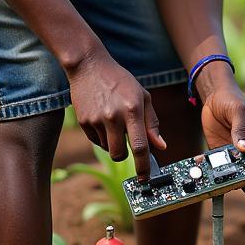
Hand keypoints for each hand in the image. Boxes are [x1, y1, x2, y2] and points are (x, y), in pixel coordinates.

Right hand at [67, 52, 165, 179]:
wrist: (89, 66)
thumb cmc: (121, 81)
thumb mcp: (142, 96)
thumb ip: (152, 123)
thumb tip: (160, 146)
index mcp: (133, 110)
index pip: (140, 145)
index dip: (143, 166)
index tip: (145, 178)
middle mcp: (114, 116)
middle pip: (120, 154)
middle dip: (125, 156)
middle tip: (127, 145)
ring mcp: (96, 120)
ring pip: (107, 149)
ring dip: (113, 144)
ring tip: (114, 123)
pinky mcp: (84, 121)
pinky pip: (95, 141)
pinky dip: (101, 137)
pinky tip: (102, 119)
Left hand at [199, 84, 244, 194]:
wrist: (215, 96)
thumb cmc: (232, 99)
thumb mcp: (238, 111)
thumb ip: (240, 130)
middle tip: (230, 183)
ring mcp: (237, 156)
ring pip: (238, 178)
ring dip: (228, 182)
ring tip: (215, 179)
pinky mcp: (222, 156)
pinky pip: (220, 170)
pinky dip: (213, 173)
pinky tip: (202, 167)